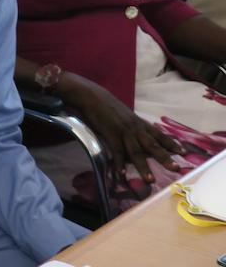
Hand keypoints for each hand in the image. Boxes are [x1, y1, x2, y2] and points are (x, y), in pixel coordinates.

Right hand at [61, 74, 183, 181]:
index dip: (171, 144)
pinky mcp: (110, 133)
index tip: (184, 153)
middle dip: (164, 158)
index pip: (159, 135)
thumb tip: (140, 138)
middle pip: (152, 145)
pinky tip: (121, 172)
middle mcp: (135, 128)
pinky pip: (116, 150)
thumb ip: (134, 127)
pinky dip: (119, 162)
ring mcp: (123, 131)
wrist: (92, 96)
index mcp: (139, 123)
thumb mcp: (125, 116)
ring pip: (136, 151)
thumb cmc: (108, 106)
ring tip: (150, 179)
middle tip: (176, 168)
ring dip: (143, 166)